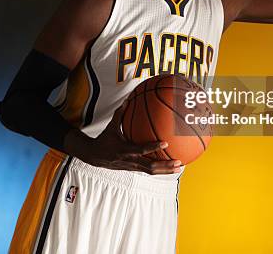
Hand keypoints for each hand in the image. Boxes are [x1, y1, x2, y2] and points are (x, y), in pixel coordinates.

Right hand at [63, 104, 181, 174]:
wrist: (94, 156)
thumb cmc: (104, 139)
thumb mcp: (111, 126)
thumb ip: (120, 114)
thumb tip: (128, 100)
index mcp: (124, 149)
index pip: (141, 149)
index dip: (153, 147)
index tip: (165, 143)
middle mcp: (130, 160)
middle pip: (150, 166)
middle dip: (165, 165)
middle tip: (178, 161)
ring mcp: (132, 167)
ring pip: (151, 171)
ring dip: (165, 170)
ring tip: (178, 167)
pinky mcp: (133, 169)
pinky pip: (148, 171)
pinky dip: (159, 170)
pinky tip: (169, 167)